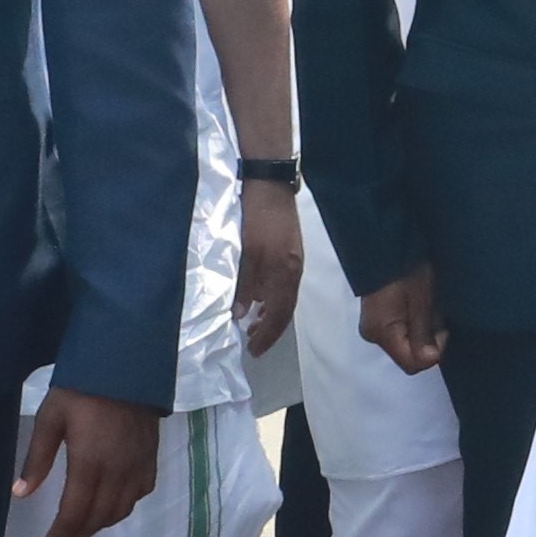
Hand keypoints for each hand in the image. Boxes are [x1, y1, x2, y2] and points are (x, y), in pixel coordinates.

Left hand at [24, 384, 160, 536]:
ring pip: (121, 510)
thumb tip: (21, 493)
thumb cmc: (82, 388)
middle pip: (99, 518)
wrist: (127, 364)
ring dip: (100, 524)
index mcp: (89, 463)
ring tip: (81, 527)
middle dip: (78, 534)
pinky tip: (110, 504)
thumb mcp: (50, 418)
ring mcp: (137, 466)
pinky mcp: (150, 458)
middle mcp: (117, 472)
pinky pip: (140, 494)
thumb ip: (37, 459)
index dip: (61, 534)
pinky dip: (123, 507)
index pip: (75, 513)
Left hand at [233, 187, 303, 357]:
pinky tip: (259, 301)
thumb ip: (245, 283)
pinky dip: (272, 300)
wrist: (270, 185)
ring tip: (253, 328)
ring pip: (284, 299)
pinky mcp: (290, 254)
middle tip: (252, 344)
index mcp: (285, 273)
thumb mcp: (246, 251)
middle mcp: (294, 272)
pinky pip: (283, 287)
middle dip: (270, 330)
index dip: (266, 335)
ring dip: (270, 316)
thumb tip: (241, 314)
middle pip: (285, 311)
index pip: (278, 315)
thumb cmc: (257, 217)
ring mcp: (294, 262)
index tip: (254, 350)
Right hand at [359, 261, 447, 375]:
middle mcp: (374, 334)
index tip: (442, 328)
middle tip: (436, 312)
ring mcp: (375, 326)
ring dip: (423, 329)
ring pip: (407, 342)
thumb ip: (424, 332)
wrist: (389, 241)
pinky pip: (402, 330)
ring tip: (428, 304)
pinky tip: (421, 304)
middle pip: (409, 354)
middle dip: (428, 338)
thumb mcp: (421, 299)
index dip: (433, 351)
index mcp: (382, 332)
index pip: (412, 364)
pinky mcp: (379, 317)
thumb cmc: (406, 266)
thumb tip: (430, 360)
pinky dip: (416, 322)